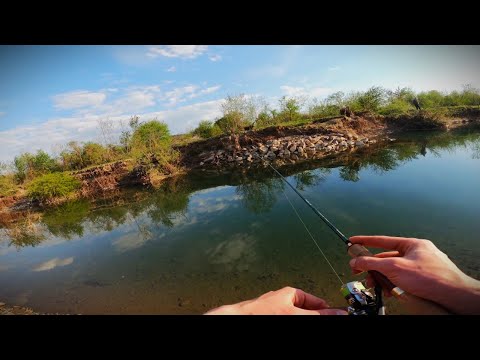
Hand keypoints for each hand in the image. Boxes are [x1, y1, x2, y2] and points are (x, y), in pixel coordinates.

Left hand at [204, 286, 347, 314]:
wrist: (240, 319)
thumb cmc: (263, 312)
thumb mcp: (296, 313)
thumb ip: (318, 314)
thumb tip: (339, 313)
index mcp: (292, 295)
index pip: (317, 303)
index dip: (329, 311)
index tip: (340, 317)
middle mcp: (285, 304)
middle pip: (308, 312)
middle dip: (318, 317)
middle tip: (330, 321)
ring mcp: (278, 312)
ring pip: (298, 316)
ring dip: (306, 319)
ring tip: (315, 321)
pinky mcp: (271, 316)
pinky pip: (287, 316)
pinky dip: (294, 318)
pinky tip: (295, 320)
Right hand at [349, 235, 479, 314]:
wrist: (454, 296)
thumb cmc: (430, 278)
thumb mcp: (394, 267)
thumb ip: (372, 263)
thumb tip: (355, 261)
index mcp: (412, 244)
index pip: (383, 240)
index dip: (365, 241)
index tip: (352, 241)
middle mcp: (418, 254)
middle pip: (388, 259)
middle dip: (374, 268)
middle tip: (361, 274)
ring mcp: (422, 268)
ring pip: (395, 272)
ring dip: (384, 280)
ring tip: (377, 287)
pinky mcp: (425, 281)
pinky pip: (404, 281)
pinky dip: (395, 286)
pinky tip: (391, 293)